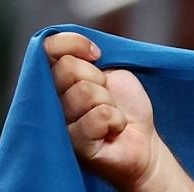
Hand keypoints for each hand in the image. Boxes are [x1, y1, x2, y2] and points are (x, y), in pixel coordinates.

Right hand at [46, 31, 159, 191]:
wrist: (144, 145)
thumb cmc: (125, 108)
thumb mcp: (112, 71)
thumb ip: (88, 58)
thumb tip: (80, 50)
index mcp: (55, 79)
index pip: (48, 47)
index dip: (73, 44)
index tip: (96, 55)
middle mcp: (51, 100)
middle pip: (67, 68)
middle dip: (98, 79)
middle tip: (106, 97)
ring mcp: (60, 124)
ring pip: (85, 92)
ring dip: (108, 102)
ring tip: (110, 116)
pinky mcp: (76, 144)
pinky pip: (99, 115)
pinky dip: (116, 120)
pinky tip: (113, 131)